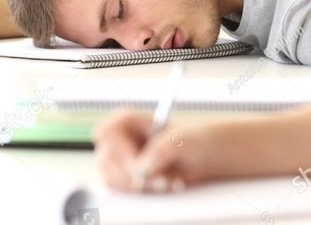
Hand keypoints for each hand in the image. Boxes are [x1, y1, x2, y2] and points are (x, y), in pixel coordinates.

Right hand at [94, 110, 219, 192]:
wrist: (204, 155)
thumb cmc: (193, 138)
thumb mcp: (183, 139)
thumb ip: (161, 149)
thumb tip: (141, 167)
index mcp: (130, 121)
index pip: (107, 130)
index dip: (117, 146)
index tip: (136, 160)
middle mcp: (122, 139)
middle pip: (106, 157)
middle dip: (131, 172)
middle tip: (157, 178)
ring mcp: (122, 159)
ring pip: (112, 176)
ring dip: (138, 184)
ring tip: (165, 181)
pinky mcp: (127, 177)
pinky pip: (122, 188)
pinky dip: (142, 191)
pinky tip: (163, 185)